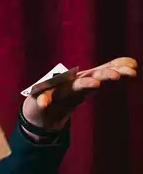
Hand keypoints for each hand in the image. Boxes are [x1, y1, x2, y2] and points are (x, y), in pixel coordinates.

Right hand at [22, 56, 137, 130]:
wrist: (40, 109)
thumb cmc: (66, 95)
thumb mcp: (88, 85)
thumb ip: (108, 74)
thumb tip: (134, 63)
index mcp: (83, 80)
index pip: (102, 72)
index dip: (116, 70)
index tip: (133, 69)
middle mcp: (71, 83)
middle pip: (90, 77)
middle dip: (104, 75)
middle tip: (118, 76)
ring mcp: (56, 90)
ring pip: (70, 87)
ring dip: (82, 84)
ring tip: (95, 85)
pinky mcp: (39, 99)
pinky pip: (42, 99)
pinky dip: (43, 100)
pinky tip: (44, 103)